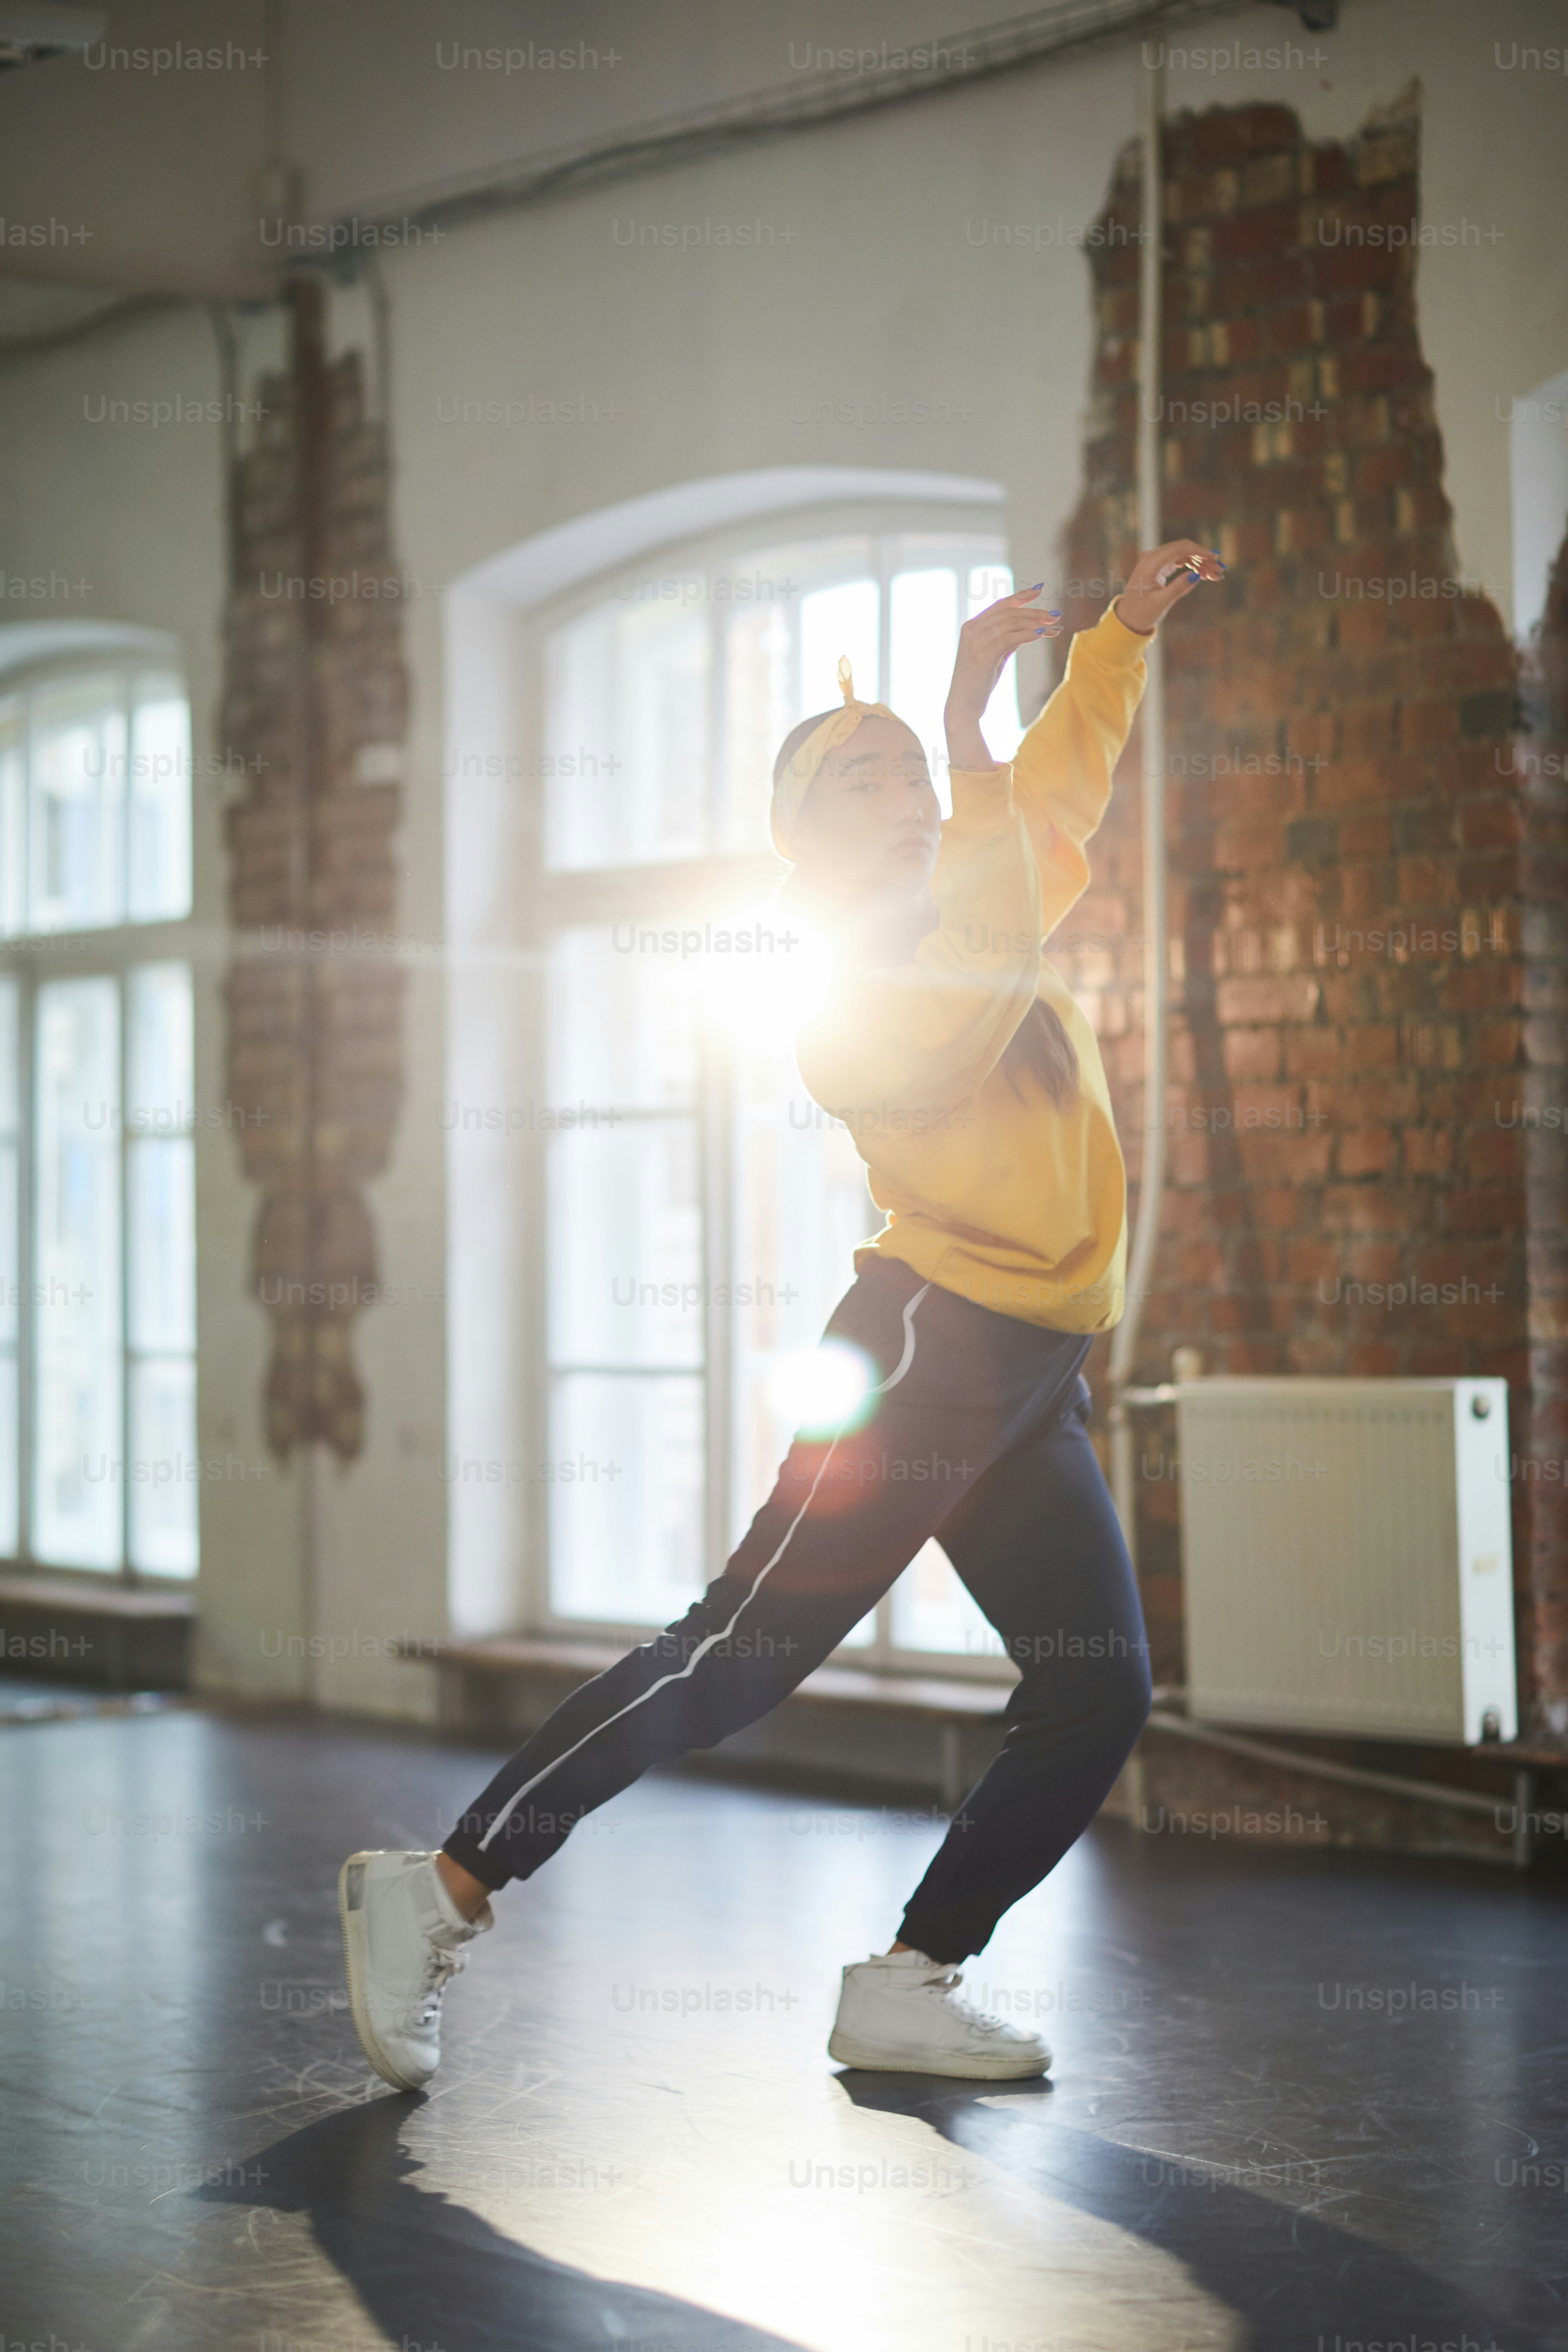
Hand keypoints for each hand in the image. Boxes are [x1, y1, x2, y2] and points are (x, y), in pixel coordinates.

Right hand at [943, 586, 1061, 771]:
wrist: (962, 707)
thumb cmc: (979, 683)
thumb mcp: (995, 656)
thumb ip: (1007, 640)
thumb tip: (1030, 629)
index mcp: (972, 626)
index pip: (1000, 605)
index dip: (1020, 596)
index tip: (1040, 589)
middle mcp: (972, 629)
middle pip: (1008, 611)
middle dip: (1034, 612)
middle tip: (1055, 616)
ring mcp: (976, 641)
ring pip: (1011, 622)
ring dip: (1035, 623)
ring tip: (1054, 627)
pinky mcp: (983, 654)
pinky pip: (1010, 638)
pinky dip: (1028, 634)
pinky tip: (1042, 635)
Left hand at [1114, 540, 1225, 634]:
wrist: (1128, 618)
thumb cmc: (1141, 613)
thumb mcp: (1161, 603)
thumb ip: (1178, 588)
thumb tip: (1196, 575)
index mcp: (1150, 563)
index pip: (1179, 548)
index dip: (1199, 551)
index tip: (1216, 558)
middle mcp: (1152, 557)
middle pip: (1184, 550)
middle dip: (1204, 559)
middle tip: (1221, 571)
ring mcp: (1156, 560)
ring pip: (1184, 555)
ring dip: (1200, 564)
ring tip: (1216, 576)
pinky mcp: (1160, 566)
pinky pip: (1180, 561)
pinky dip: (1193, 566)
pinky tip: (1205, 575)